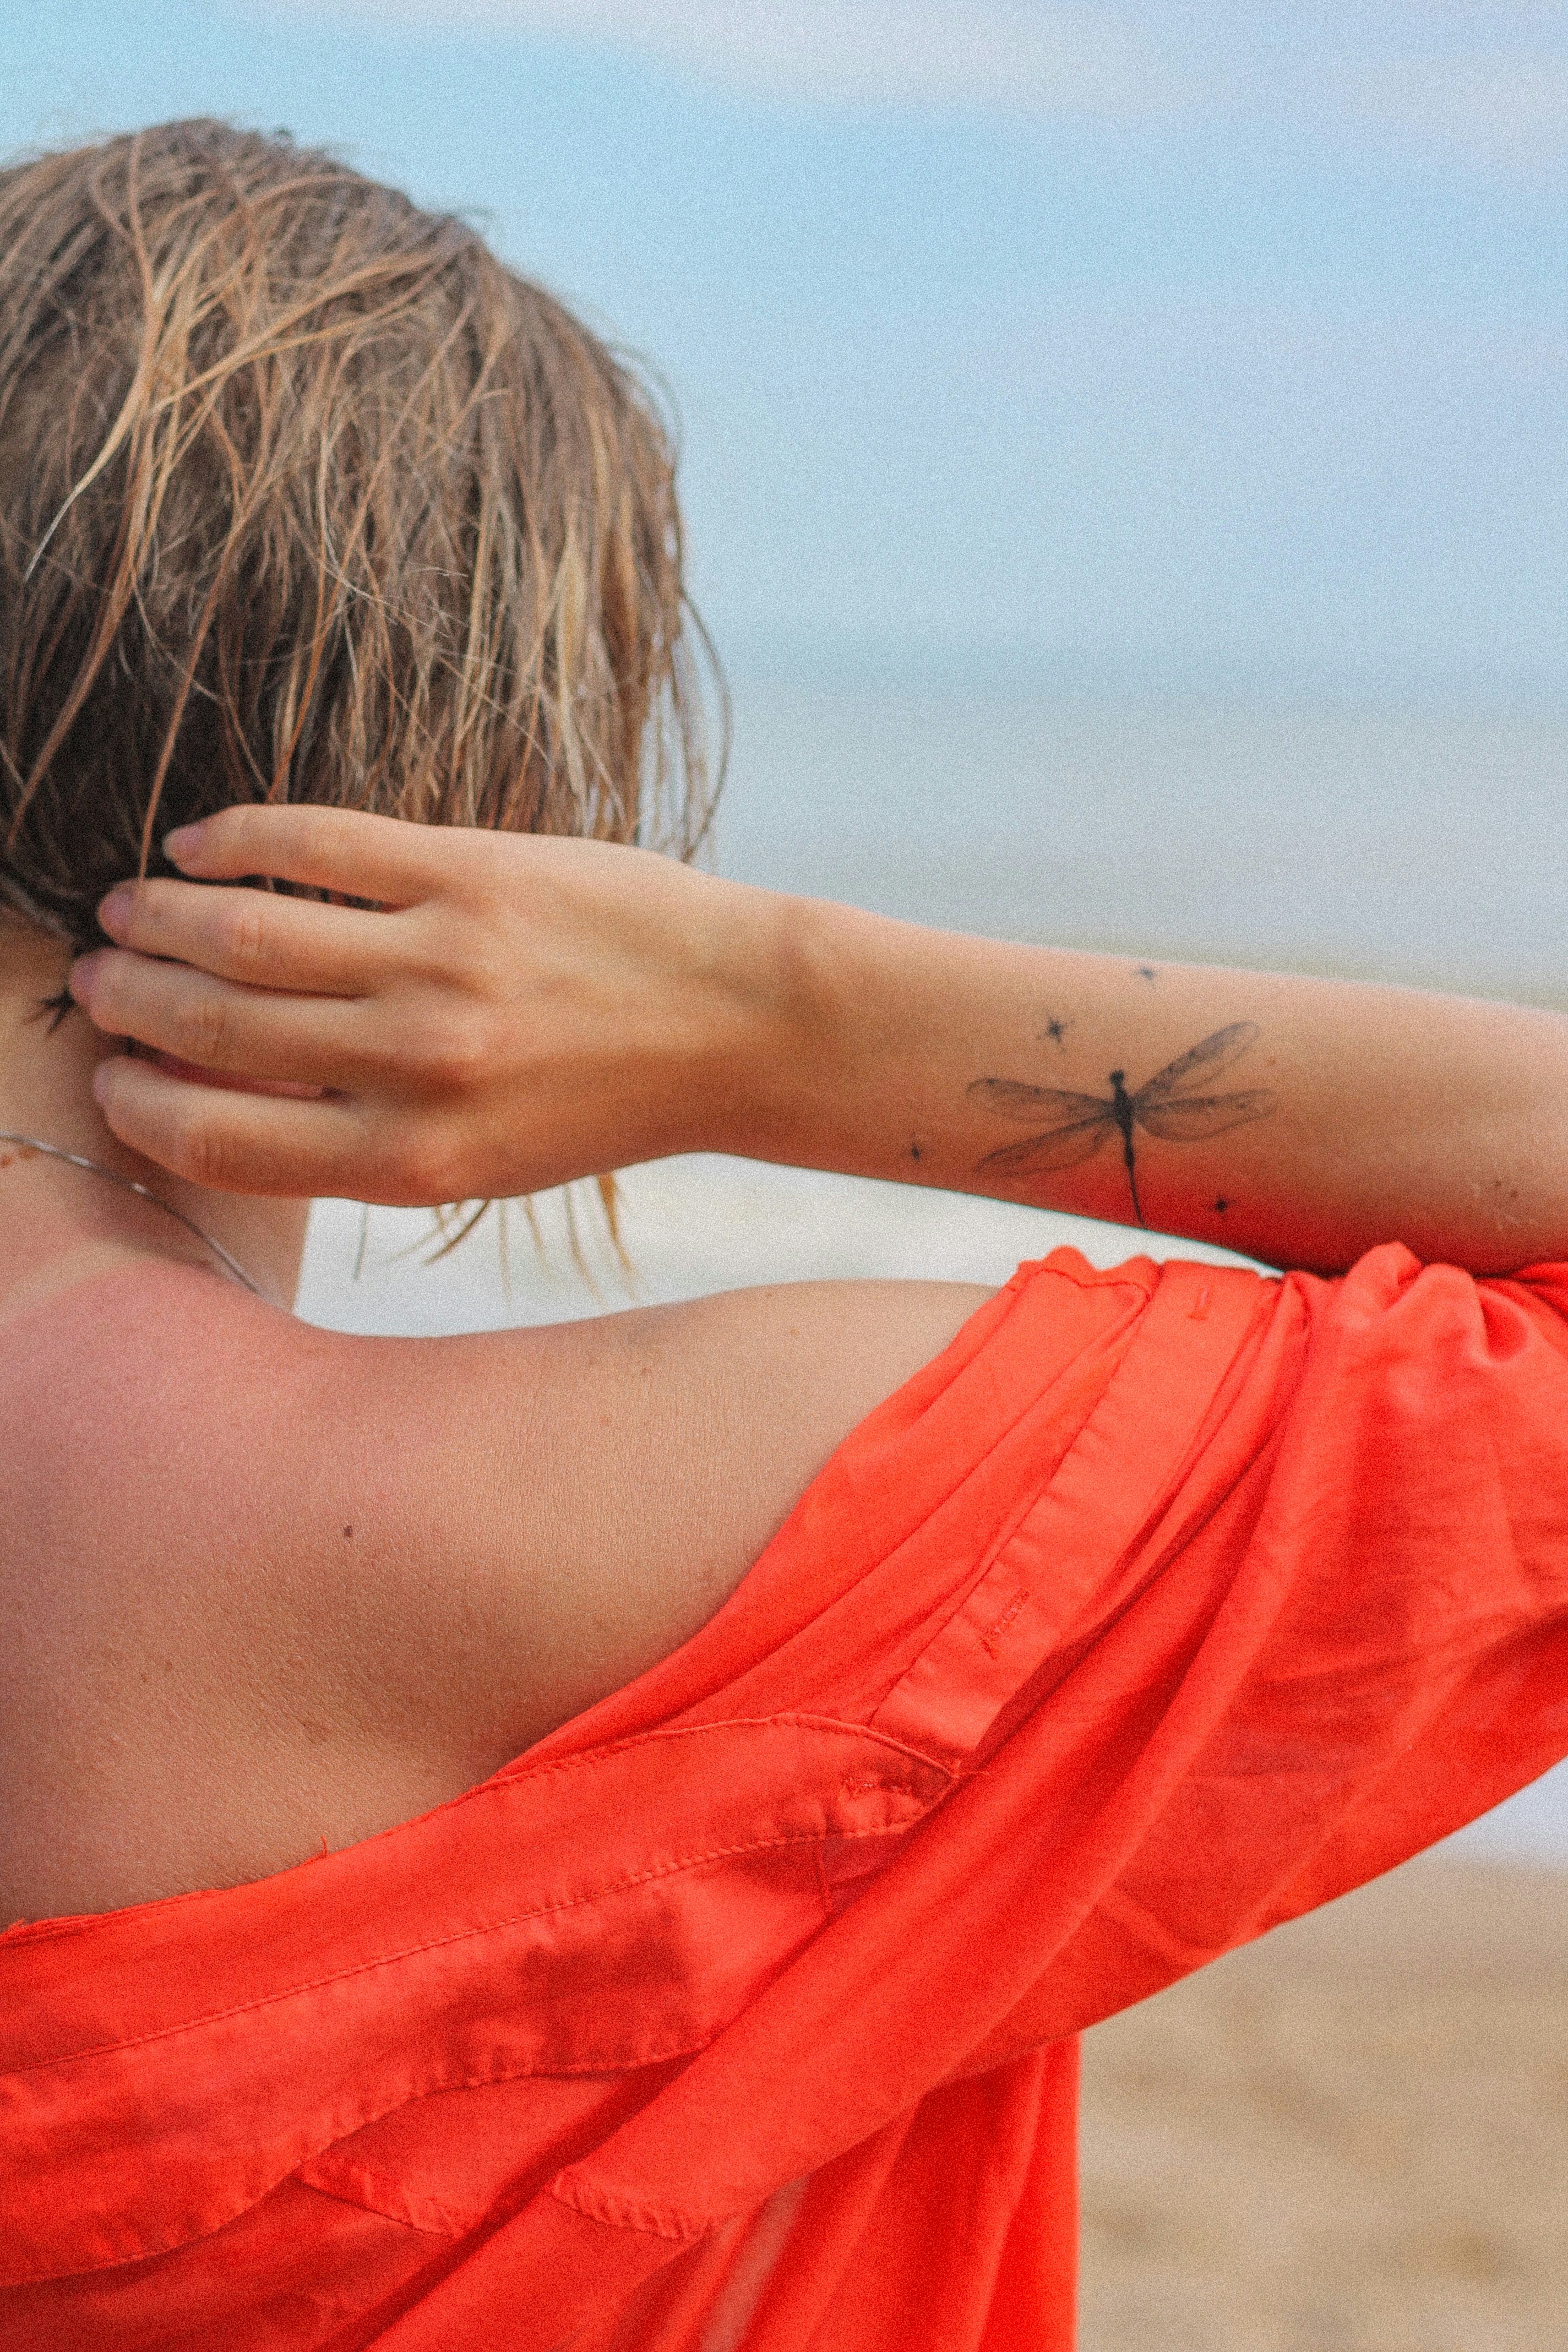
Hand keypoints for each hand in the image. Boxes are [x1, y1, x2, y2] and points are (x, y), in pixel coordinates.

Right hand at [69, 806, 790, 1200]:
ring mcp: (442, 964)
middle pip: (215, 1029)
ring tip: (125, 909)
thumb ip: (366, 1138)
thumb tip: (232, 1091)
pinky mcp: (475, 873)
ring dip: (161, 917)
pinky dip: (239, 838)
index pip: (221, 1142)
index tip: (110, 1078)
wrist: (744, 1024)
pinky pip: (318, 845)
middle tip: (94, 979)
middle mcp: (416, 1070)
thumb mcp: (486, 1160)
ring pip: (243, 933)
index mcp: (413, 1162)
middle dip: (131, 1002)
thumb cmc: (608, 1099)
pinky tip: (200, 842)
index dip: (140, 1108)